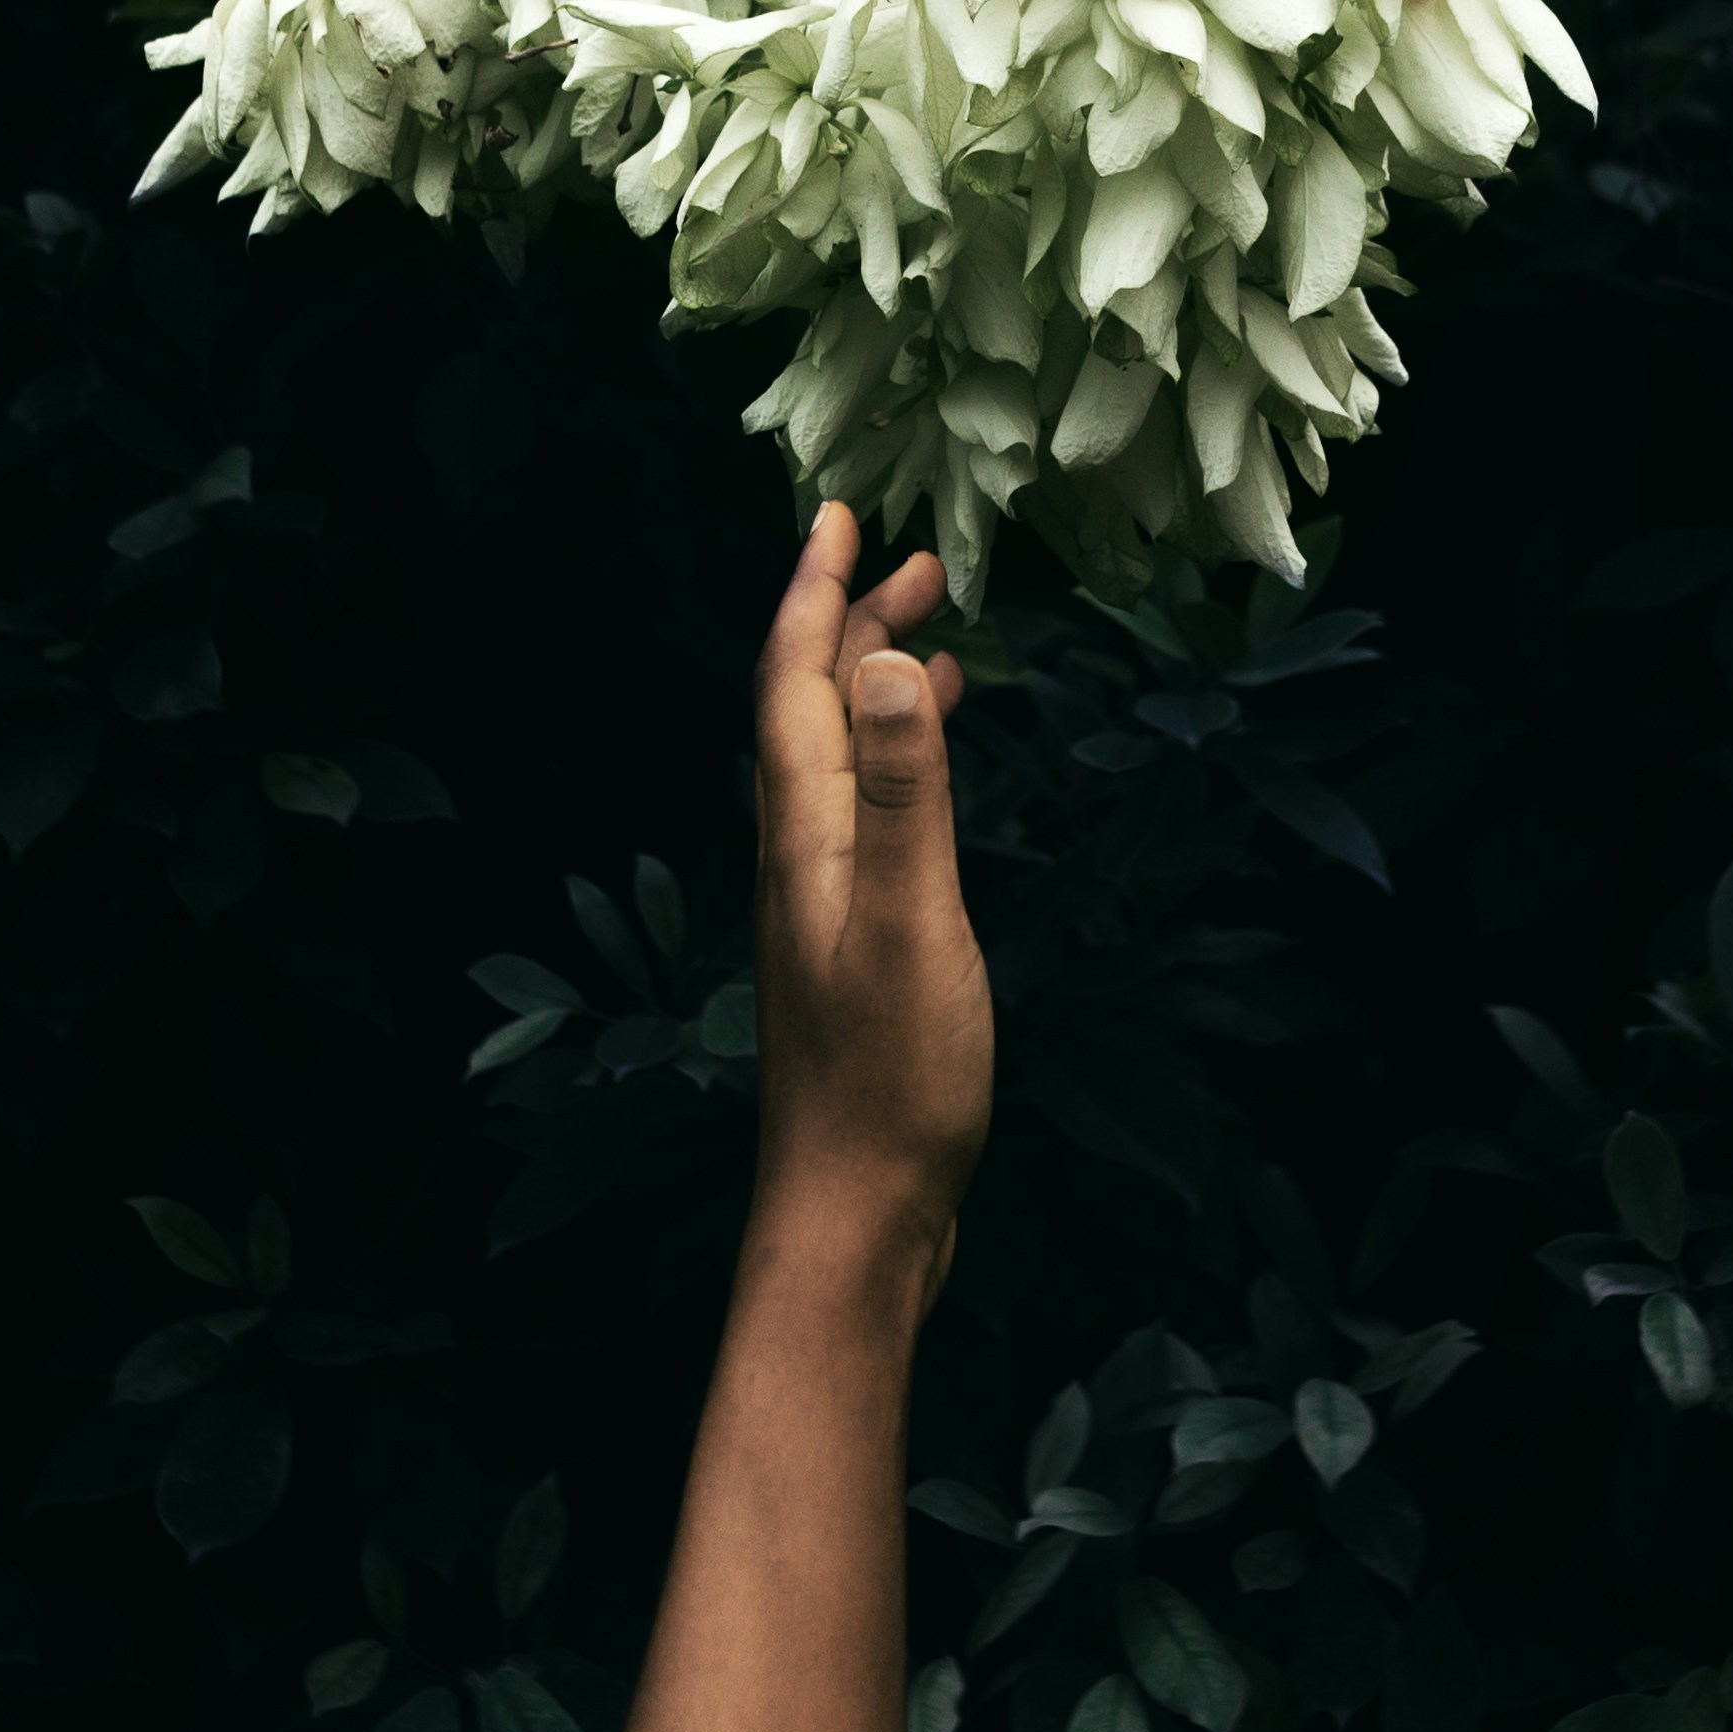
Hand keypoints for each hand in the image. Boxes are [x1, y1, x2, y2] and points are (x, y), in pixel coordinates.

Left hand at [751, 501, 993, 1310]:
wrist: (855, 1215)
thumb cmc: (889, 1080)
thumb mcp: (911, 923)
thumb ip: (906, 795)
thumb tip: (898, 662)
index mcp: (807, 834)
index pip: (796, 684)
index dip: (815, 596)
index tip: (840, 516)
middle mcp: (801, 855)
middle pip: (816, 710)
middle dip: (856, 623)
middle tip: (921, 559)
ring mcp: (824, 904)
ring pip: (843, 762)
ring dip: (880, 689)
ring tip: (936, 639)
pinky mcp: (855, 946)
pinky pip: (870, 815)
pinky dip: (902, 766)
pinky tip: (934, 781)